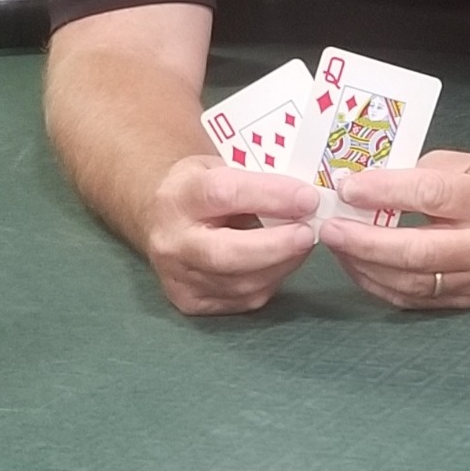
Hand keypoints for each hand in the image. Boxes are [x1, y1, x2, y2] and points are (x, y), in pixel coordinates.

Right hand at [146, 156, 318, 314]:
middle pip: (227, 253)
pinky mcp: (190, 302)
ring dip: (281, 264)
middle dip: (277, 245)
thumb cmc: (200, 188)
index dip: (271, 196)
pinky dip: (269, 280)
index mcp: (178, 197)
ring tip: (301, 244)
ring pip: (241, 283)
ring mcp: (177, 277)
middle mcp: (171, 241)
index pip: (224, 195)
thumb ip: (256, 183)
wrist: (160, 217)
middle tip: (309, 233)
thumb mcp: (220, 168)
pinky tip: (279, 262)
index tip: (307, 198)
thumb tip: (303, 201)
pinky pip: (242, 299)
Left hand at [317, 150, 469, 309]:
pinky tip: (358, 264)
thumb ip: (416, 173)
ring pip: (413, 281)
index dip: (385, 192)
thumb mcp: (461, 162)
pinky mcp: (468, 300)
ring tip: (337, 245)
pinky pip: (414, 298)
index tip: (348, 188)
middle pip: (419, 250)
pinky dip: (379, 283)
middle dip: (366, 241)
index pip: (431, 195)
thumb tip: (360, 185)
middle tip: (330, 228)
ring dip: (366, 265)